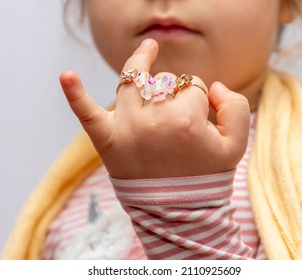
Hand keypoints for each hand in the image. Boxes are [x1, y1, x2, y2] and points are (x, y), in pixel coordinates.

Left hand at [59, 39, 249, 178]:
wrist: (177, 212)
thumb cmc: (205, 178)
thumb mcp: (235, 146)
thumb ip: (235, 107)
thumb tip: (214, 86)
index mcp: (185, 121)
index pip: (193, 86)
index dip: (200, 100)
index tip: (198, 123)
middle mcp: (154, 120)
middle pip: (165, 82)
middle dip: (176, 93)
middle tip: (179, 119)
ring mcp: (127, 128)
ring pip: (134, 81)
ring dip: (141, 68)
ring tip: (147, 52)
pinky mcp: (107, 141)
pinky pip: (87, 113)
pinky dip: (75, 93)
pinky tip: (66, 76)